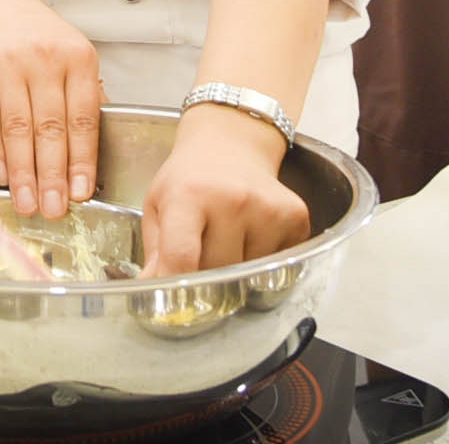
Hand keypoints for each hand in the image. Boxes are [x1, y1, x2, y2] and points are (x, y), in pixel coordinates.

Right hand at [0, 0, 100, 221]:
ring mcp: (8, 63)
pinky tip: (4, 175)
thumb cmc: (44, 43)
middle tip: (53, 209)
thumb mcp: (76, 60)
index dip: (82, 159)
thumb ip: (86, 103)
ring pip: (17, 128)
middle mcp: (45, 58)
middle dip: (52, 175)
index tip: (81, 193)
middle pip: (50, 127)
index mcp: (78, 58)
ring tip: (27, 204)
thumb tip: (90, 162)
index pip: (83, 118)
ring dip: (23, 172)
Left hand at [140, 103, 307, 276]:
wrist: (231, 145)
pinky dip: (263, 259)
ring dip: (236, 267)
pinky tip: (253, 233)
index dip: (176, 285)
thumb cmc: (190, 178)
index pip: (183, 257)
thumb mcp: (158, 205)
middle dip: (205, 273)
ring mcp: (267, 208)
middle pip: (217, 272)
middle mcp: (232, 199)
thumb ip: (155, 252)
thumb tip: (153, 291)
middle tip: (201, 249)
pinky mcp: (295, 216)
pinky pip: (277, 263)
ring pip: (248, 273)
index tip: (173, 302)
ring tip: (228, 236)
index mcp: (188, 194)